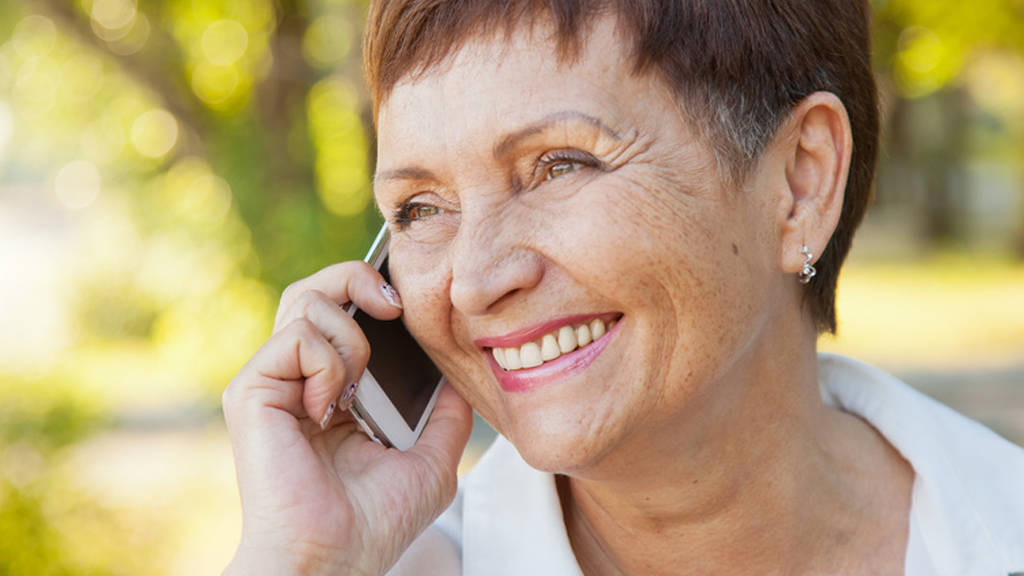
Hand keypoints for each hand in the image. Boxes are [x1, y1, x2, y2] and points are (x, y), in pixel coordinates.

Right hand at [222, 261, 472, 575]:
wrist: (333, 560)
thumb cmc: (374, 523)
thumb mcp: (432, 461)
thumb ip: (447, 415)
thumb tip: (460, 375)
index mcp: (332, 390)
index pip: (343, 311)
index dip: (372, 290)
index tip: (406, 303)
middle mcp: (297, 379)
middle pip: (317, 289)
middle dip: (359, 277)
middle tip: (394, 306)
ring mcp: (272, 382)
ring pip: (306, 300)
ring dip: (351, 335)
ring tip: (357, 389)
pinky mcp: (251, 391)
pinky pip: (297, 337)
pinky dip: (329, 362)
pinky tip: (332, 406)